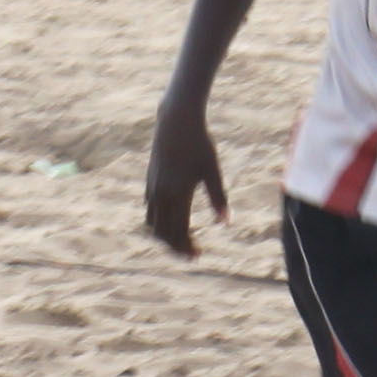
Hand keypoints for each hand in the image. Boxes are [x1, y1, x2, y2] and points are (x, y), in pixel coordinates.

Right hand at [144, 101, 226, 257]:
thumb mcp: (212, 170)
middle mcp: (161, 193)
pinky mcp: (150, 180)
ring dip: (165, 236)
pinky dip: (158, 222)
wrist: (176, 120)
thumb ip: (218, 197)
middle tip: (191, 254)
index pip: (178, 231)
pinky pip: (150, 209)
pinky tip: (171, 220)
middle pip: (163, 232)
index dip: (187, 247)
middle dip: (176, 247)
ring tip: (181, 241)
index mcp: (177, 194)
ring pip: (153, 223)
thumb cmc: (199, 143)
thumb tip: (226, 223)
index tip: (198, 255)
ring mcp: (153, 187)